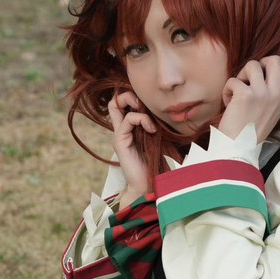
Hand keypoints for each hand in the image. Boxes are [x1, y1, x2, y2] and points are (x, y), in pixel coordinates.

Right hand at [107, 89, 156, 205]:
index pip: (123, 104)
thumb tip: (164, 109)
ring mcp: (119, 134)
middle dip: (129, 94)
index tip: (150, 103)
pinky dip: (142, 119)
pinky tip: (152, 130)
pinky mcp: (120, 140)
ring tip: (149, 117)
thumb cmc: (157, 163)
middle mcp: (121, 129)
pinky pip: (128, 119)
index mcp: (130, 129)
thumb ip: (156, 124)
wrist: (149, 184)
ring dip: (136, 103)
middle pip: (114, 101)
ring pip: (116, 104)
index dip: (133, 96)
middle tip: (144, 103)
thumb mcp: (158, 138)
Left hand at [218, 54, 279, 142]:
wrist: (237, 150)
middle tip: (252, 77)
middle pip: (276, 59)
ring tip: (238, 91)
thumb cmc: (250, 132)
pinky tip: (229, 103)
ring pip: (252, 64)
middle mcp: (277, 95)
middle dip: (261, 62)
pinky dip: (227, 89)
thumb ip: (274, 94)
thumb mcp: (271, 112)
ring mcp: (262, 94)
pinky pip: (233, 79)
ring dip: (241, 75)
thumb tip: (266, 71)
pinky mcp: (245, 95)